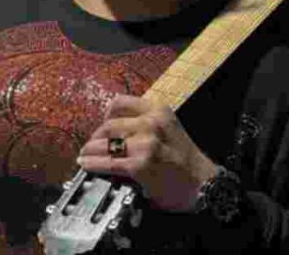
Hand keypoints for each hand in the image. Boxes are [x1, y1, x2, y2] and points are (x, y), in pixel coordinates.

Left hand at [77, 93, 218, 211]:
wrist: (203, 184)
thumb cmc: (186, 161)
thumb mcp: (169, 130)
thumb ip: (145, 126)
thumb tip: (115, 134)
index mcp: (158, 110)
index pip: (121, 103)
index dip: (105, 114)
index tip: (102, 125)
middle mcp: (152, 123)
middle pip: (109, 124)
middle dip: (95, 137)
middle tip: (90, 146)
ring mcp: (146, 144)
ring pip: (106, 143)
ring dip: (90, 150)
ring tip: (84, 156)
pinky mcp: (140, 165)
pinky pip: (108, 162)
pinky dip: (93, 164)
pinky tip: (87, 165)